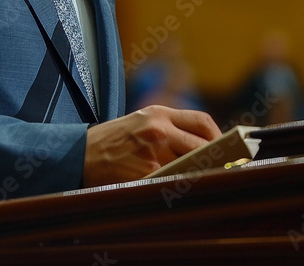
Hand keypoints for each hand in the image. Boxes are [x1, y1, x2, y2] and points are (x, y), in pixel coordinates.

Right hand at [82, 104, 221, 186]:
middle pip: (202, 145)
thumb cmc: (111, 140)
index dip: (218, 136)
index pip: (202, 121)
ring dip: (200, 174)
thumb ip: (170, 127)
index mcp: (158, 113)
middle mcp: (158, 130)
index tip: (225, 147)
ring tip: (204, 179)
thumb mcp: (140, 121)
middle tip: (222, 168)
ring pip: (192, 166)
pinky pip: (174, 182)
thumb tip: (205, 145)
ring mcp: (153, 154)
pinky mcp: (145, 175)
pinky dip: (180, 185)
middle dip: (215, 159)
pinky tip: (180, 189)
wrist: (79, 154)